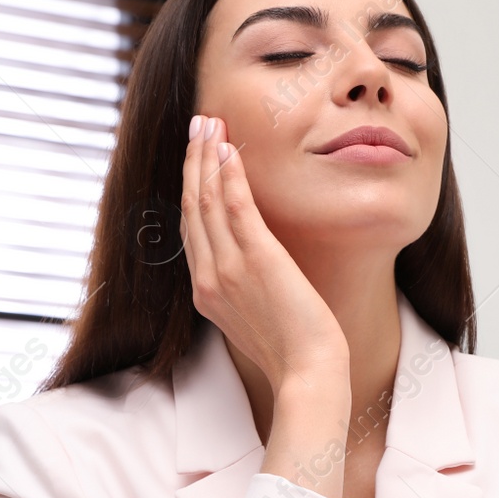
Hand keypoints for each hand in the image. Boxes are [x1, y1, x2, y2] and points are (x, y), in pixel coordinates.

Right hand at [180, 113, 348, 393]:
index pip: (191, 230)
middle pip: (191, 207)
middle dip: (192, 163)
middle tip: (196, 126)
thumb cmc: (293, 353)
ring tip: (209, 124)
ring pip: (207, 200)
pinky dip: (228, 173)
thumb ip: (245, 291)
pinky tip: (228, 148)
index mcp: (206, 294)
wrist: (307, 373)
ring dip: (206, 157)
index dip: (191, 189)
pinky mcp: (255, 259)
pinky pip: (235, 206)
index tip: (197, 159)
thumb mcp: (257, 319)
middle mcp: (208, 278)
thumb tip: (255, 270)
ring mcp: (228, 269)